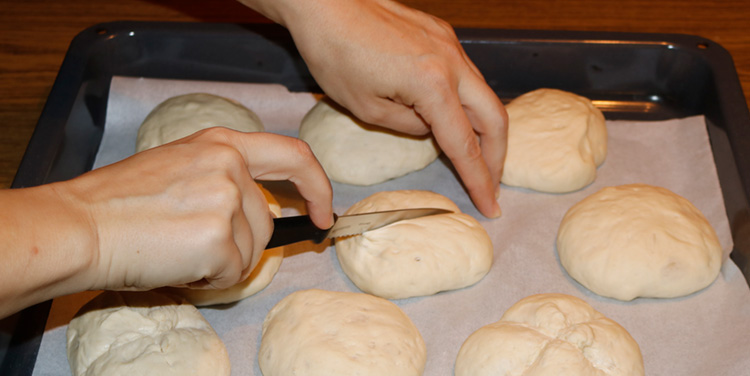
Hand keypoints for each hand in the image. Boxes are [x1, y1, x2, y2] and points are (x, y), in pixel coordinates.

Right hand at [65, 128, 332, 290]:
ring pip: (251, 250)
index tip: (323, 212)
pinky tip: (175, 263)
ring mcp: (226, 198)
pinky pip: (233, 272)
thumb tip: (262, 211)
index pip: (293, 156)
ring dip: (220, 261)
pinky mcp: (219, 236)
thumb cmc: (119, 203)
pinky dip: (208, 278)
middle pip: (266, 221)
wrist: (80, 226)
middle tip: (200, 250)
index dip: (316, 186)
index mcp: (220, 143)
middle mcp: (229, 164)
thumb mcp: (179, 168)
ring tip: (176, 249)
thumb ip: (223, 178)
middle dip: (242, 245)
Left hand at [242, 0, 507, 216]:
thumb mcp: (366, 108)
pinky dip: (469, 102)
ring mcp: (449, 44)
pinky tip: (455, 117)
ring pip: (484, 93)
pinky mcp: (441, 34)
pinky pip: (466, 74)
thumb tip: (432, 131)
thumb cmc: (334, 53)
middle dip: (497, 156)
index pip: (465, 144)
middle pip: (494, 117)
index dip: (479, 180)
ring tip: (475, 156)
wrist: (324, 3)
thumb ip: (409, 127)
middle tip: (490, 183)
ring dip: (484, 128)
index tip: (489, 206)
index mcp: (432, 84)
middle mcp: (452, 62)